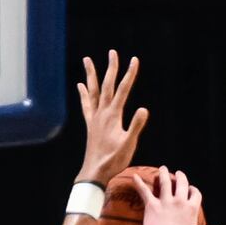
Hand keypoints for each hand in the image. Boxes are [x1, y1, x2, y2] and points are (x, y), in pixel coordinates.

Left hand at [75, 51, 148, 184]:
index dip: (129, 74)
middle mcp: (102, 113)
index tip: (135, 59)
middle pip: (106, 85)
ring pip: (93, 91)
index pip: (123, 90)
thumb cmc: (113, 160)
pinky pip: (86, 105)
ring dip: (92, 75)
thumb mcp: (129, 144)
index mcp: (113, 116)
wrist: (95, 173)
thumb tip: (144, 109)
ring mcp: (94, 118)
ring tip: (87, 60)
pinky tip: (81, 86)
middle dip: (111, 68)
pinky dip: (84, 94)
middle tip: (113, 52)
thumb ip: (136, 126)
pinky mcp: (90, 125)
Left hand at [132, 166, 218, 224]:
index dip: (193, 189)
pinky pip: (145, 191)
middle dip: (181, 176)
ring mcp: (166, 202)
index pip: (195, 193)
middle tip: (178, 173)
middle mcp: (180, 202)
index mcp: (192, 208)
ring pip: (165, 182)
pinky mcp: (152, 206)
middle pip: (182, 183)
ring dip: (164, 173)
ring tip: (163, 168)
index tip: (190, 188)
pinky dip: (139, 183)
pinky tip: (134, 176)